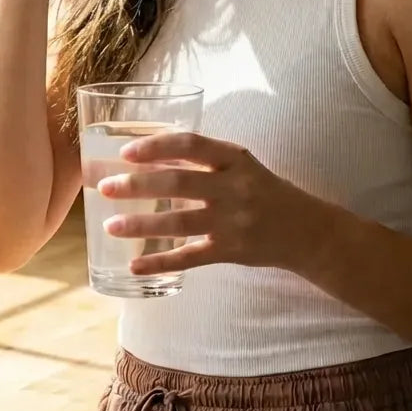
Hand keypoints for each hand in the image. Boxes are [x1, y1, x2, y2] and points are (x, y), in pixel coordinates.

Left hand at [97, 131, 314, 274]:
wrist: (306, 230)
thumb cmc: (264, 190)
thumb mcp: (240, 165)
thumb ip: (202, 159)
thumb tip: (150, 153)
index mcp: (235, 158)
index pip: (191, 144)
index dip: (156, 146)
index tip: (126, 152)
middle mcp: (235, 187)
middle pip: (178, 182)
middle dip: (138, 184)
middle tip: (105, 187)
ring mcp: (233, 221)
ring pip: (179, 222)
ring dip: (141, 224)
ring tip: (110, 226)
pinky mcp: (232, 250)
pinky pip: (190, 258)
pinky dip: (160, 262)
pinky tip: (134, 265)